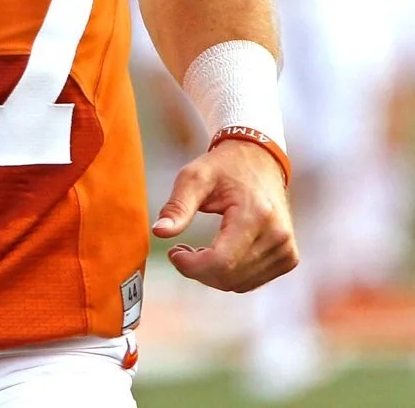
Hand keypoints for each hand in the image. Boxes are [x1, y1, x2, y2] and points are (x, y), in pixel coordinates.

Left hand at [153, 138, 297, 290]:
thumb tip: (158, 232)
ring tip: (196, 250)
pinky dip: (228, 276)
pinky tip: (215, 255)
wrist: (259, 161)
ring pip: (239, 285)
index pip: (222, 260)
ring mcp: (287, 250)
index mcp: (256, 215)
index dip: (191, 266)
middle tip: (180, 250)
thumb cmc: (223, 167)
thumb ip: (177, 206)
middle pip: (229, 276)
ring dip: (211, 275)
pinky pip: (251, 282)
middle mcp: (278, 236)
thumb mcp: (194, 177)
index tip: (173, 252)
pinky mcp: (289, 258)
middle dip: (197, 270)